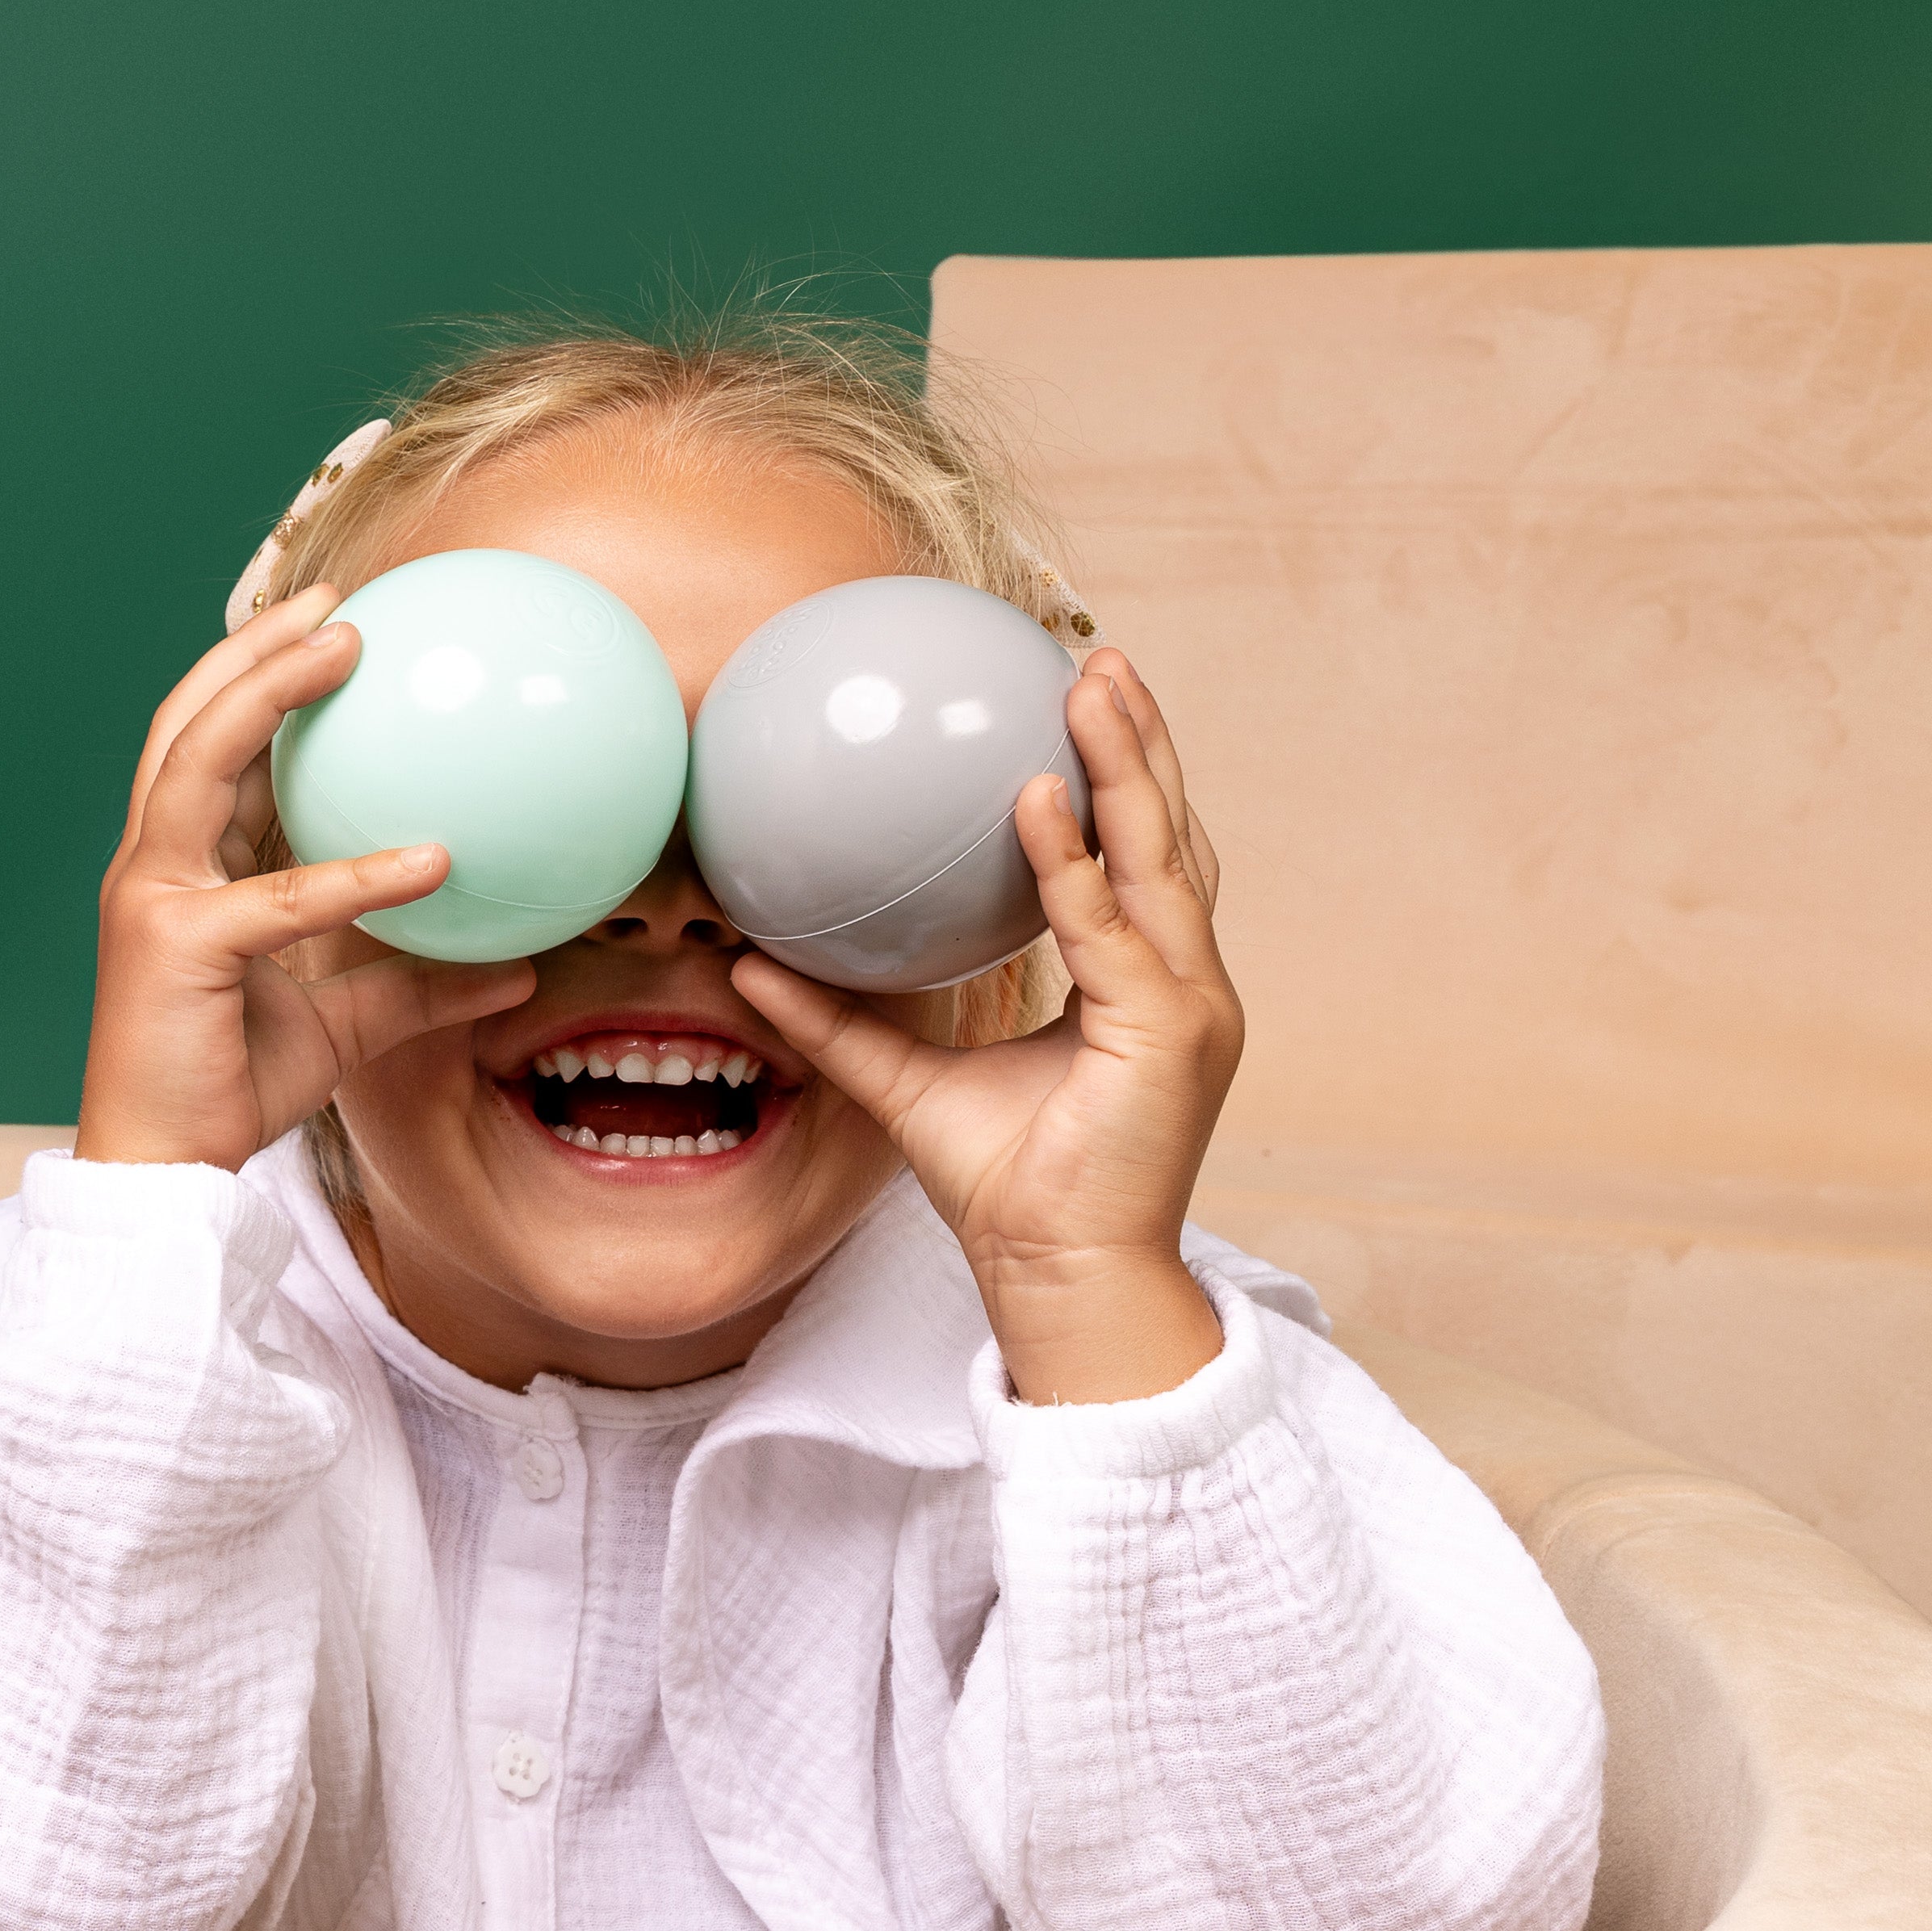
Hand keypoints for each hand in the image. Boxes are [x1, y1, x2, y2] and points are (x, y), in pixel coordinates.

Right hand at [76, 586, 537, 1168]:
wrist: (161, 1170)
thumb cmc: (228, 1089)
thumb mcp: (339, 1028)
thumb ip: (412, 989)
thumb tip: (515, 970)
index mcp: (179, 871)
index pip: (210, 749)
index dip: (256, 677)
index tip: (328, 626)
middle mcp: (153, 867)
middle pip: (189, 721)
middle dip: (253, 646)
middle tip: (339, 600)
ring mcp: (154, 898)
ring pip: (200, 761)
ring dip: (269, 690)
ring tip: (345, 645)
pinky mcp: (176, 946)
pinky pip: (278, 896)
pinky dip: (355, 873)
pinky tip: (432, 859)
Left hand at [732, 648, 1244, 1405]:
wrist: (1059, 1276)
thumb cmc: (1005, 1188)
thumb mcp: (906, 1083)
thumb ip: (836, 1020)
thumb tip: (744, 962)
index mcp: (1142, 983)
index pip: (1133, 858)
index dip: (1114, 778)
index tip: (1074, 700)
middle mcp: (1180, 980)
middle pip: (1167, 832)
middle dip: (1139, 739)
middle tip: (1094, 654)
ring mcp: (1188, 1003)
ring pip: (1159, 857)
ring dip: (1125, 766)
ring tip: (1088, 686)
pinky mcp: (1172, 1033)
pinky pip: (1111, 929)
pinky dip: (1074, 863)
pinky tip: (1036, 800)